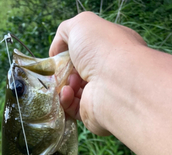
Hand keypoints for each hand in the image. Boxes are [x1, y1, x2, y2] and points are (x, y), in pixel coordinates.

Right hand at [50, 12, 145, 134]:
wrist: (115, 83)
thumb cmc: (102, 49)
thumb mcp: (81, 25)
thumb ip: (65, 32)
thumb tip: (56, 51)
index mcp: (113, 48)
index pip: (89, 50)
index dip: (72, 51)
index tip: (60, 54)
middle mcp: (110, 71)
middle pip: (79, 72)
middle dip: (66, 70)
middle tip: (61, 70)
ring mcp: (102, 93)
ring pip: (74, 91)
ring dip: (65, 84)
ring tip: (69, 81)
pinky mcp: (93, 112)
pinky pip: (73, 107)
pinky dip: (66, 100)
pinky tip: (67, 93)